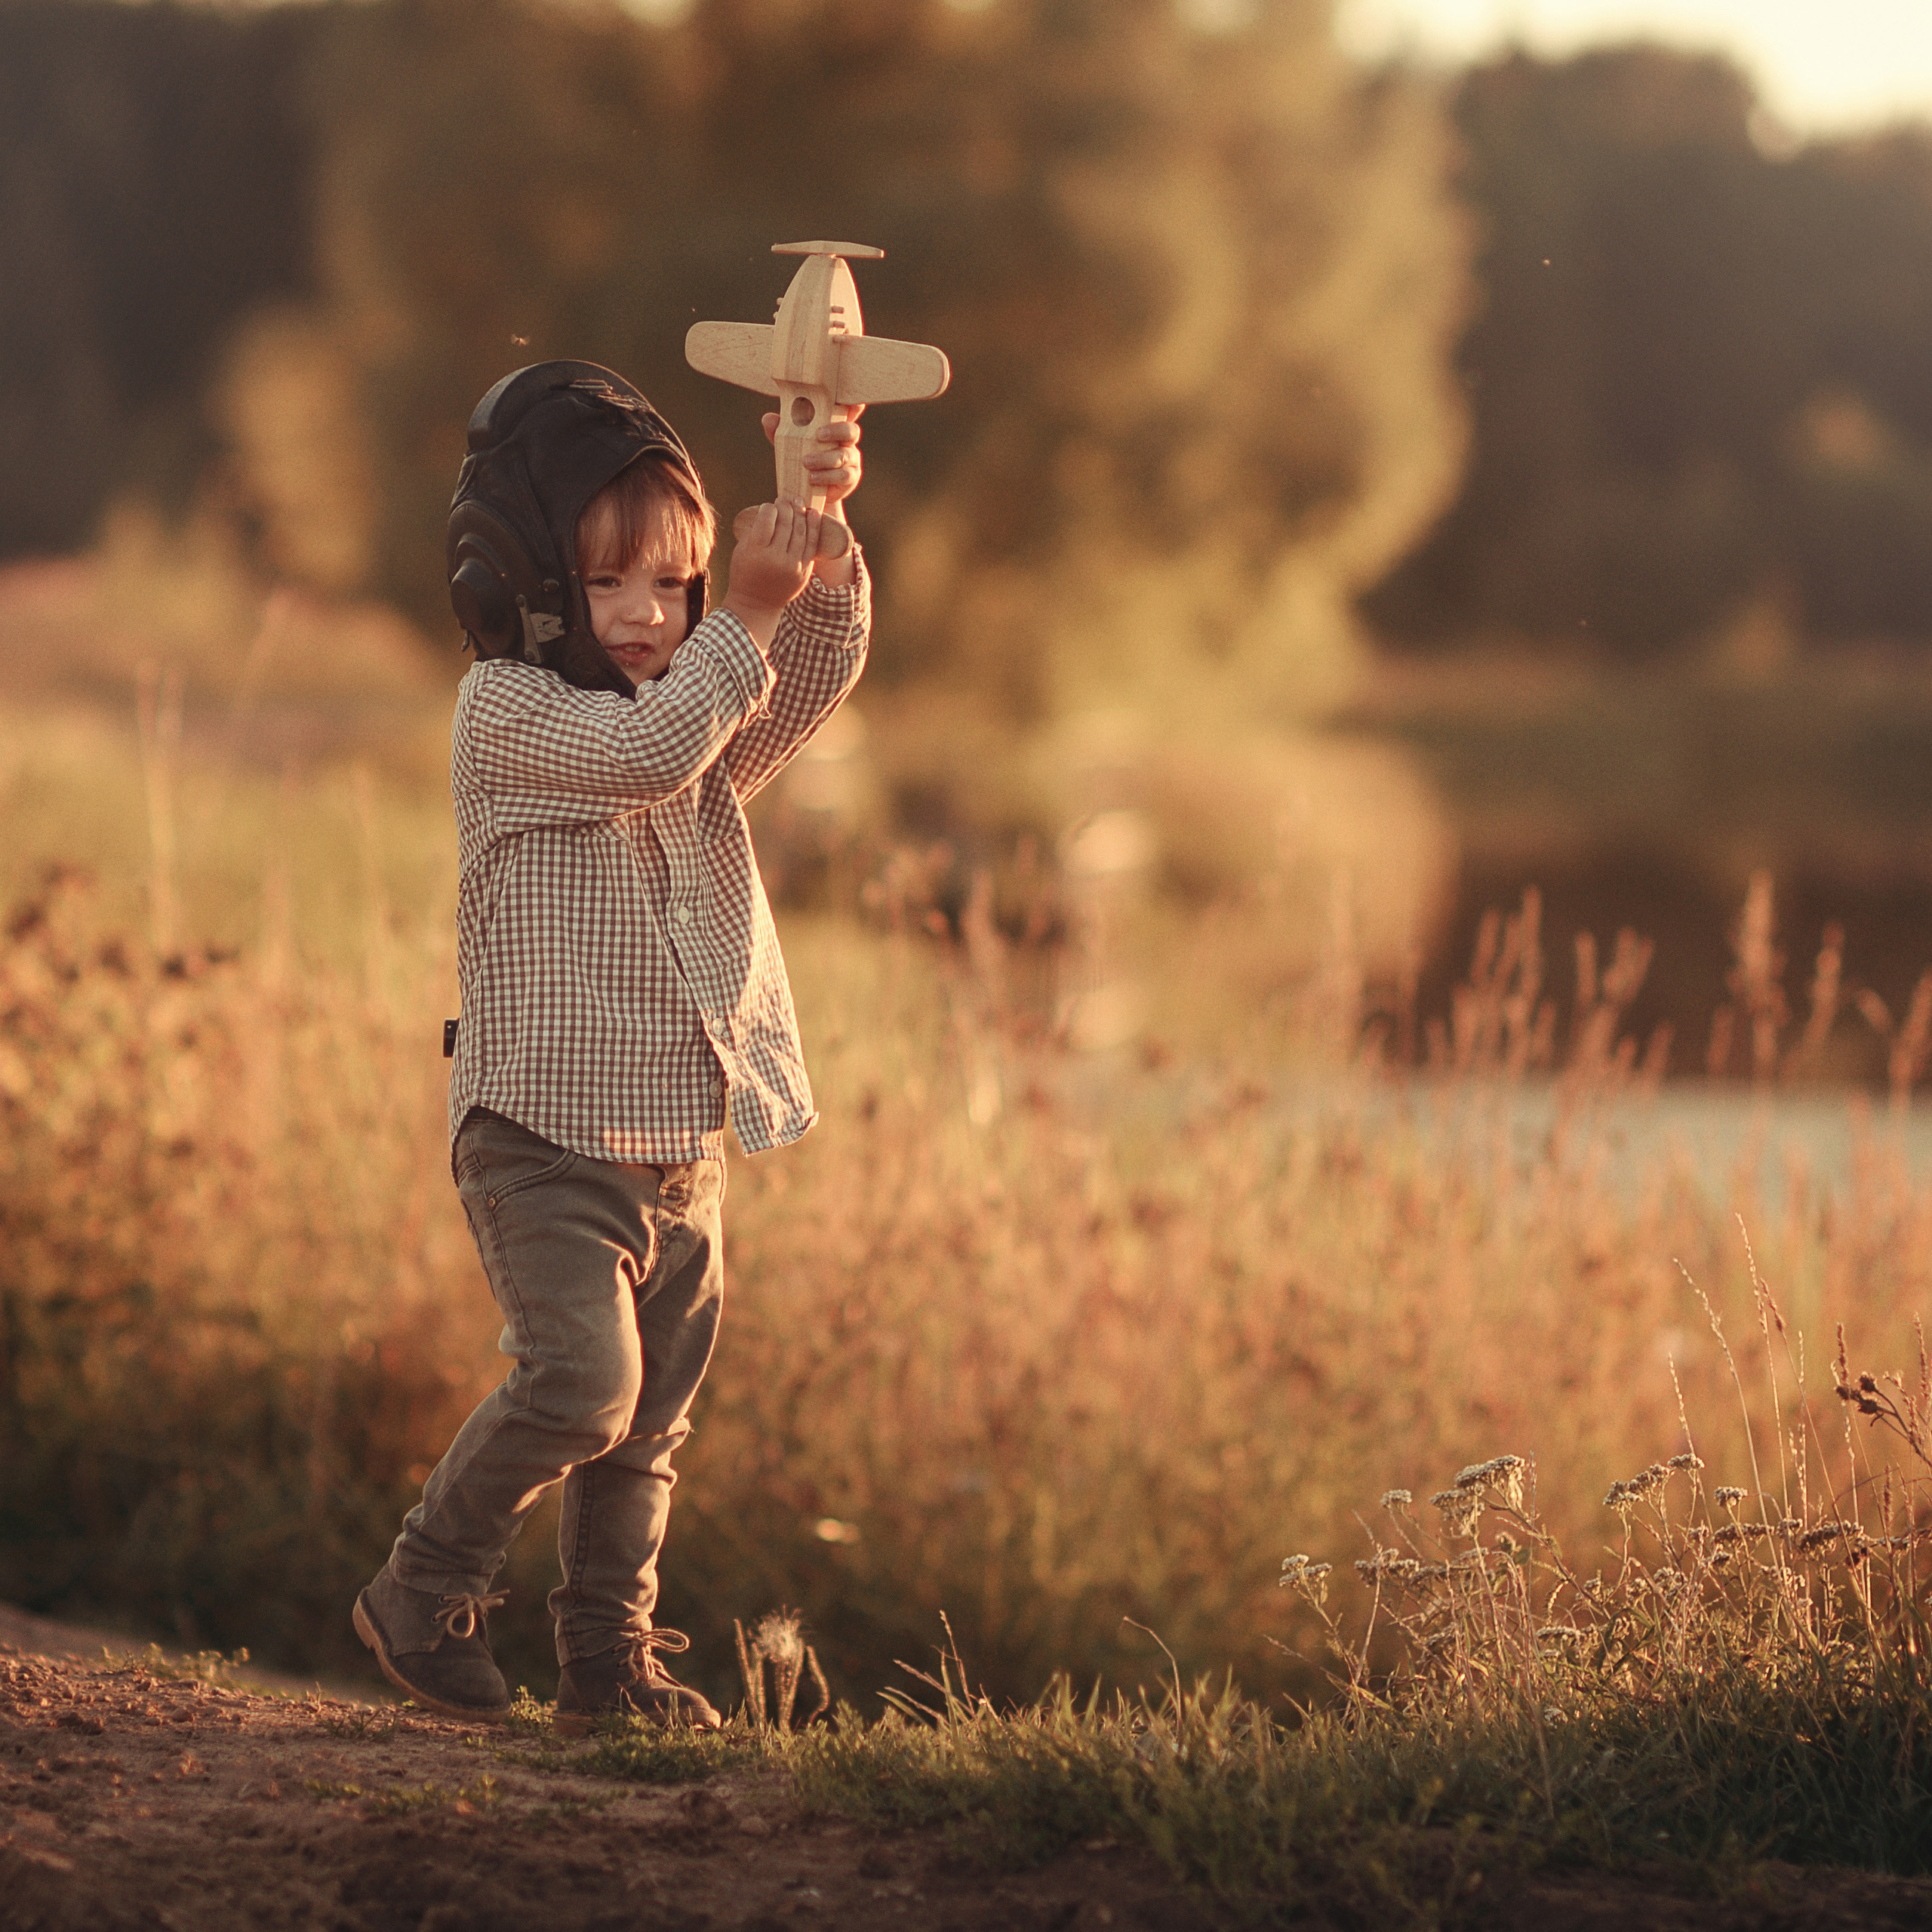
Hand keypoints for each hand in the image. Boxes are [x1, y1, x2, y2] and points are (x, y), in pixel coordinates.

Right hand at [721, 500, 821, 640]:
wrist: (756, 604)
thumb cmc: (745, 573)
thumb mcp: (741, 550)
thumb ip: (755, 530)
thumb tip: (772, 509)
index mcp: (756, 551)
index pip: (768, 518)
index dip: (770, 508)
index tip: (770, 506)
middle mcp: (775, 558)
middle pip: (786, 523)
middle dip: (787, 506)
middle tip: (787, 498)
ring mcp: (792, 566)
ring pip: (800, 532)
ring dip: (800, 513)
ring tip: (799, 503)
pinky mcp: (804, 572)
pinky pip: (811, 545)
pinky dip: (813, 527)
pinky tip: (813, 514)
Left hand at [761, 403, 863, 507]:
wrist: (807, 491)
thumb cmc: (801, 458)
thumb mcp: (788, 443)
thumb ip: (779, 431)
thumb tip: (768, 418)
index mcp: (834, 426)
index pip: (848, 412)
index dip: (854, 405)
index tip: (854, 400)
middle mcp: (847, 440)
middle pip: (851, 430)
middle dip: (836, 430)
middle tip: (819, 434)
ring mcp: (852, 459)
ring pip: (844, 455)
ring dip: (825, 458)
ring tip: (806, 462)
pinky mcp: (851, 478)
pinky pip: (843, 476)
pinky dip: (827, 476)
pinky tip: (812, 478)